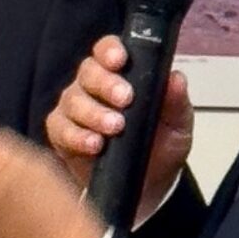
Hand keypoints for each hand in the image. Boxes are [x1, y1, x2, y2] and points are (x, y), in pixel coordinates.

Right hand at [45, 35, 193, 220]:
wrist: (148, 187)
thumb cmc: (160, 148)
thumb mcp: (178, 125)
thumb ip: (176, 101)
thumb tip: (176, 79)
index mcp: (121, 74)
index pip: (109, 50)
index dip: (111, 50)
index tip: (121, 60)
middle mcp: (94, 87)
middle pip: (88, 71)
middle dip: (105, 83)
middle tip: (125, 99)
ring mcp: (75, 110)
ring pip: (73, 99)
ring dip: (94, 113)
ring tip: (114, 128)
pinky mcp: (63, 135)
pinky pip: (60, 129)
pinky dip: (76, 136)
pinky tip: (94, 144)